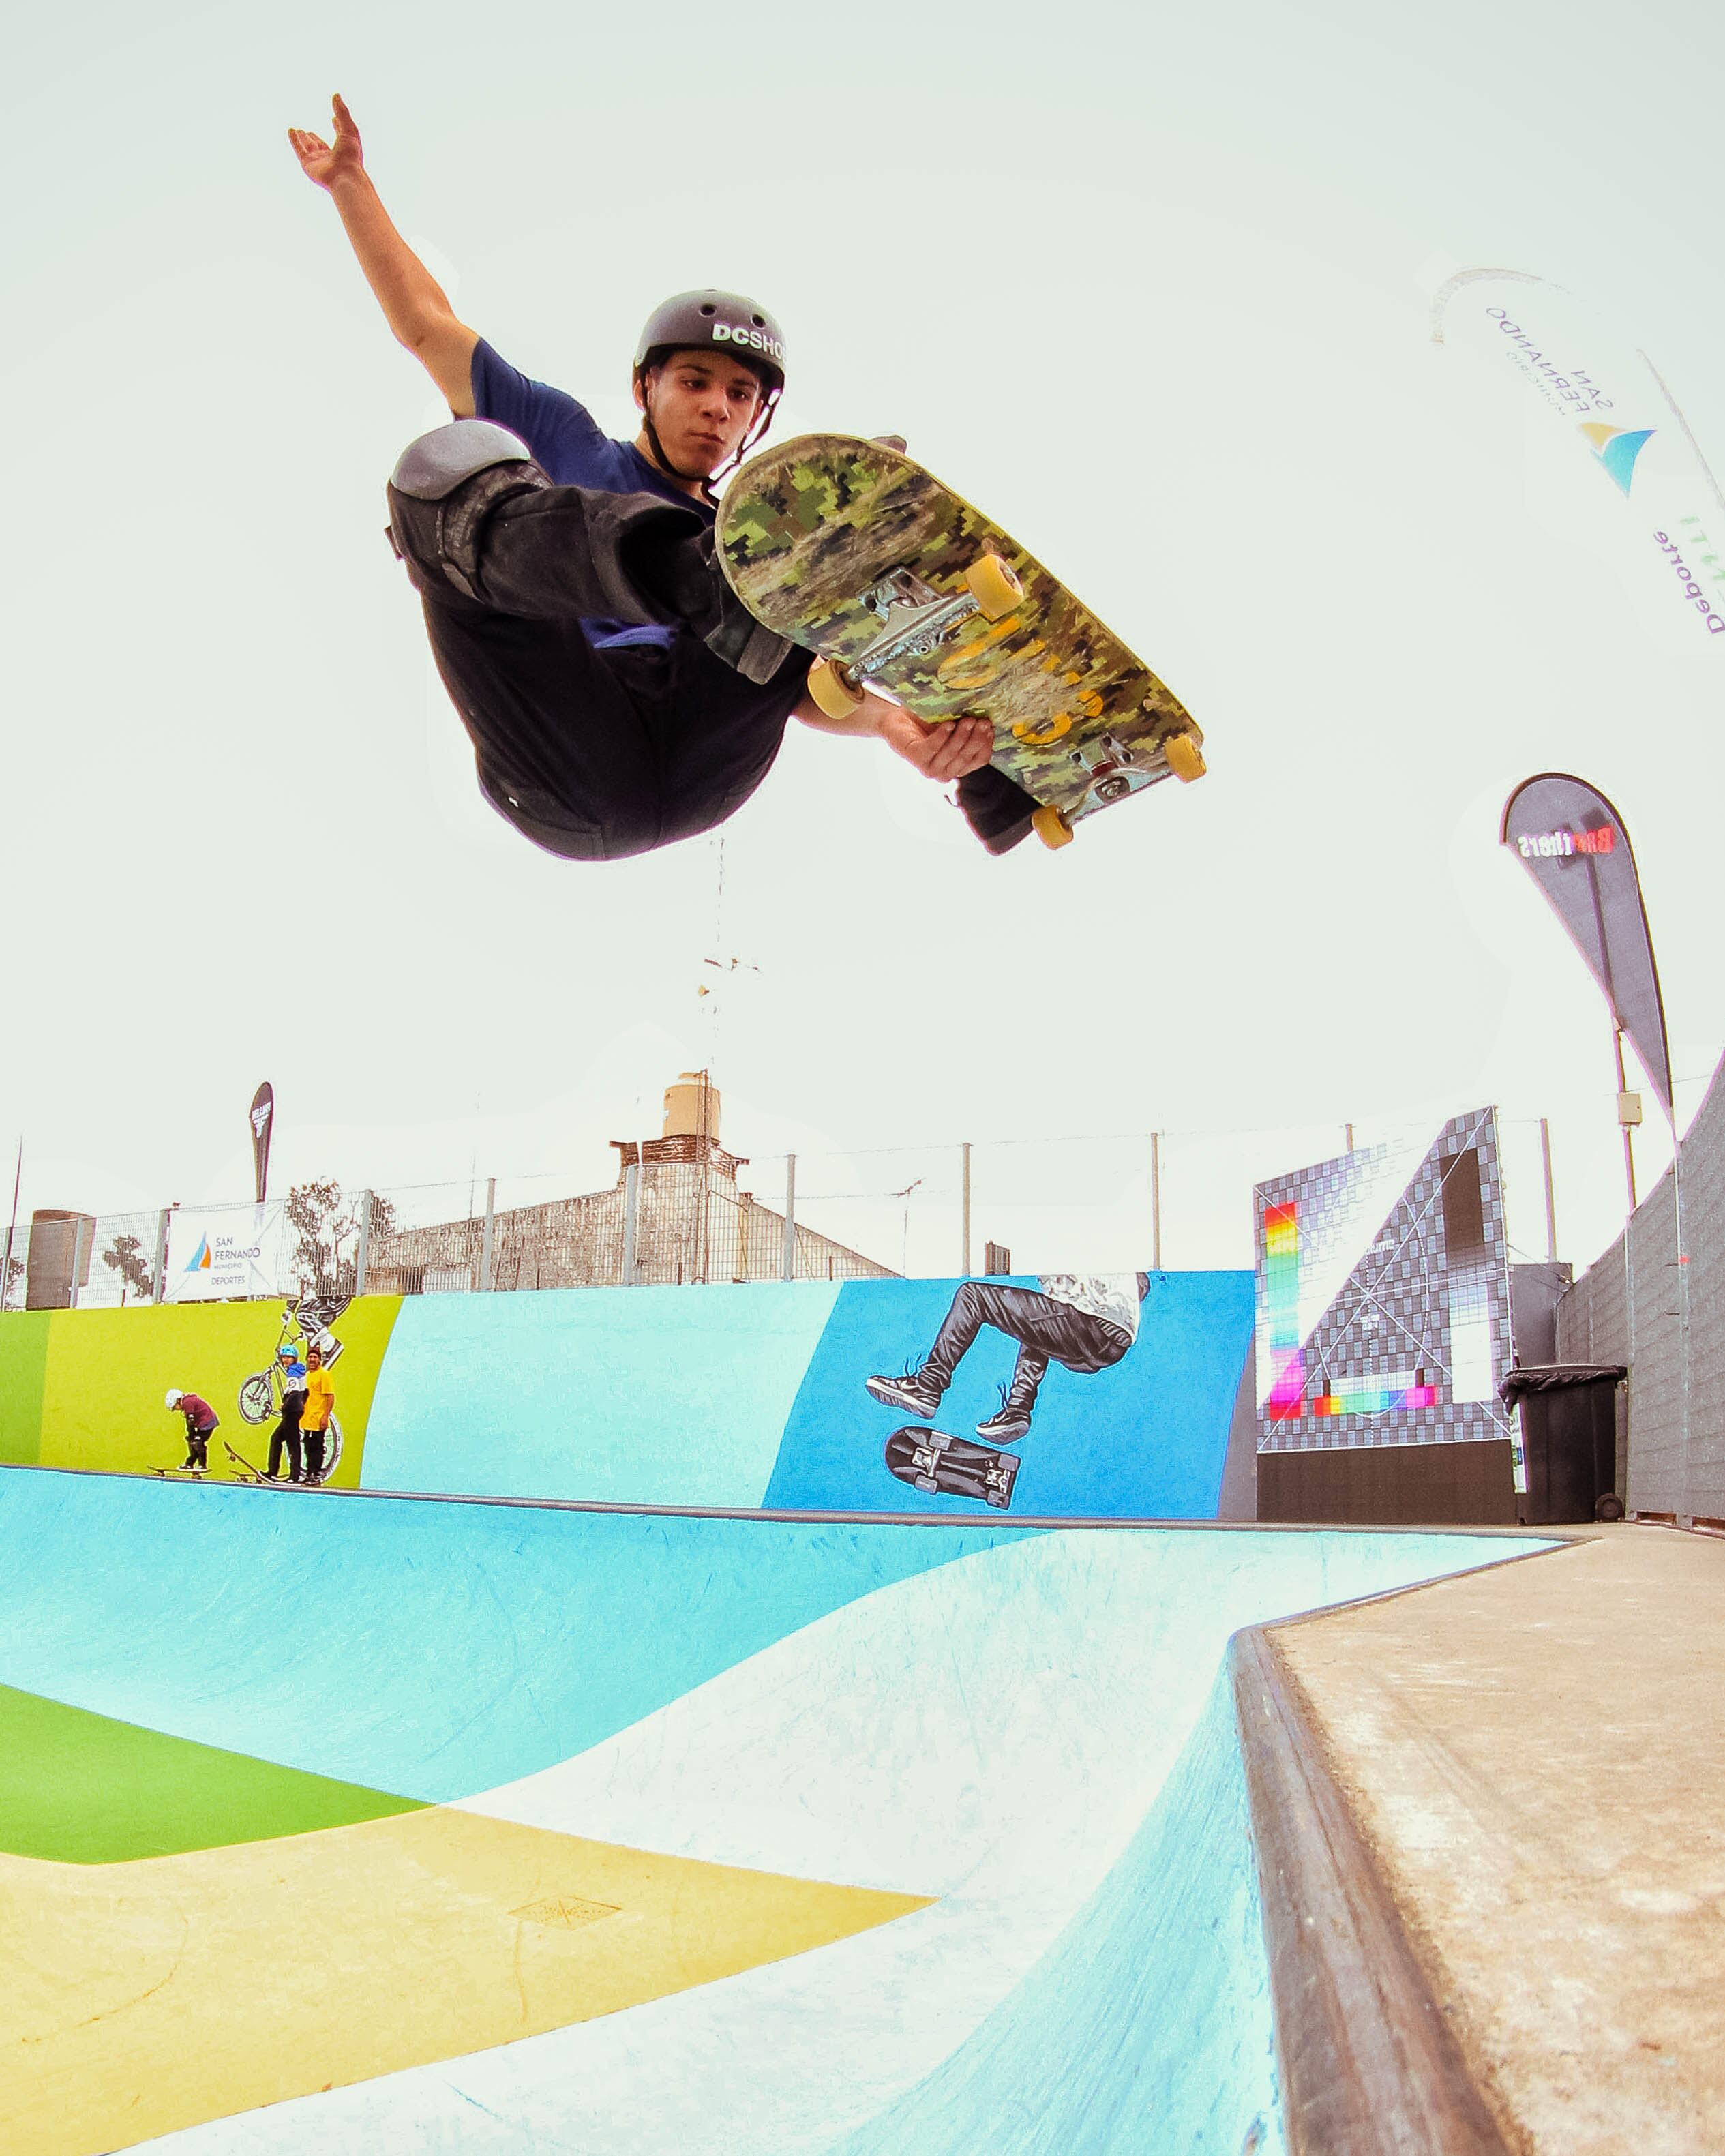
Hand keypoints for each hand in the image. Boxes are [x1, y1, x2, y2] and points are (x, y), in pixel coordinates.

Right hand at [288, 93, 364, 190]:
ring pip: (309, 147)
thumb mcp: (349, 129)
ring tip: (299, 130)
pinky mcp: (308, 164)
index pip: (339, 136)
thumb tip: (336, 95)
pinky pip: (299, 150)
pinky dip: (294, 140)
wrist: (344, 177)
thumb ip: (342, 112)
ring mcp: (319, 161)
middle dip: (315, 139)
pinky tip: (291, 130)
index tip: (335, 119)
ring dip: (304, 139)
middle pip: (321, 146)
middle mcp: (331, 157)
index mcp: (344, 151)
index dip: (338, 127)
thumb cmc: (350, 156)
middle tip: (309, 132)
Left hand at [877, 704, 995, 781]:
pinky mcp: (915, 758)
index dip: (986, 744)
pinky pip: (933, 748)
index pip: (979, 759)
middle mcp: (945, 772)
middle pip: (966, 757)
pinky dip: (942, 736)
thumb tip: (989, 722)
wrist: (897, 719)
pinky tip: (948, 723)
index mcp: (958, 766)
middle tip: (981, 721)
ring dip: (961, 736)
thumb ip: (968, 728)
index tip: (990, 726)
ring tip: (967, 719)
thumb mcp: (953, 724)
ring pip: (952, 754)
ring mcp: (929, 769)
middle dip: (976, 739)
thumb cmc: (928, 722)